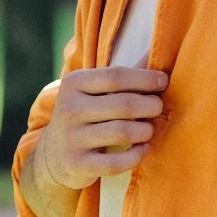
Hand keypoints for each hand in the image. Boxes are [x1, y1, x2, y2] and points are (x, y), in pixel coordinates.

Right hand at [35, 60, 168, 190]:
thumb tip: (157, 50)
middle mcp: (69, 109)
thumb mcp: (96, 90)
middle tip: (158, 108)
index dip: (145, 78)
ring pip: (122, 132)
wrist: (53, 155)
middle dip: (150, 105)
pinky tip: (142, 149)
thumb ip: (126, 74)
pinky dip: (136, 155)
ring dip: (145, 130)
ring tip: (150, 129)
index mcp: (74, 83)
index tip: (163, 81)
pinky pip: (115, 162)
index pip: (116, 76)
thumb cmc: (87, 113)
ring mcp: (71, 138)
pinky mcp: (77, 165)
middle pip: (123, 104)